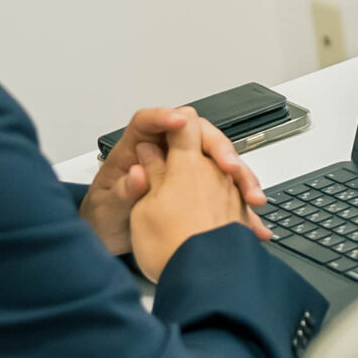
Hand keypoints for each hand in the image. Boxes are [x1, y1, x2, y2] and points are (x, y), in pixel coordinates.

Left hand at [80, 106, 268, 256]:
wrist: (109, 240)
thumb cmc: (104, 217)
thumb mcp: (107, 208)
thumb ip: (122, 191)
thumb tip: (138, 174)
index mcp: (134, 149)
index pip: (149, 122)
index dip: (165, 117)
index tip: (180, 122)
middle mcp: (164, 152)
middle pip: (197, 135)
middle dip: (220, 148)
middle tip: (230, 168)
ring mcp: (184, 167)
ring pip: (218, 158)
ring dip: (239, 175)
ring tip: (251, 197)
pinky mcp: (198, 185)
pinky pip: (224, 185)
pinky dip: (240, 199)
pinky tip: (253, 215)